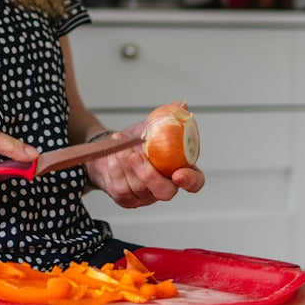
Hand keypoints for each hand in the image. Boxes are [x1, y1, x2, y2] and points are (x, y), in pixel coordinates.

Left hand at [84, 123, 204, 208]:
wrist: (110, 148)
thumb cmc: (135, 140)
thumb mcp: (151, 126)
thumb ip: (168, 117)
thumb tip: (182, 105)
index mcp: (178, 169)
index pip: (194, 182)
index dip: (190, 181)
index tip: (179, 174)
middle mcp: (165, 186)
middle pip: (165, 192)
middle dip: (149, 175)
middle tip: (136, 155)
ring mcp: (146, 196)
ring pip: (139, 187)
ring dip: (126, 162)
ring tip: (120, 143)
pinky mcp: (127, 199)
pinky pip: (122, 187)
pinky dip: (116, 167)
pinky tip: (113, 155)